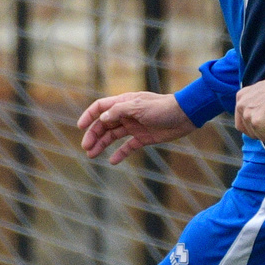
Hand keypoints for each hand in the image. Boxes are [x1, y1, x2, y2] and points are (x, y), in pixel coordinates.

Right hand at [77, 91, 194, 163]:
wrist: (185, 116)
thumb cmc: (162, 108)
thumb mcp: (139, 107)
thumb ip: (119, 111)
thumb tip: (102, 118)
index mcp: (124, 103)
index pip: (100, 107)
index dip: (89, 116)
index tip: (80, 127)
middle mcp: (126, 114)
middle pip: (104, 124)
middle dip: (93, 135)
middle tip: (86, 148)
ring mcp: (134, 126)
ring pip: (112, 136)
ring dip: (102, 145)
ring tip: (92, 155)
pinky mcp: (143, 138)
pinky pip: (127, 147)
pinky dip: (120, 153)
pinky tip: (112, 161)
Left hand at [232, 71, 264, 141]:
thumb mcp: (262, 96)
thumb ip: (255, 107)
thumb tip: (257, 123)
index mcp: (241, 98)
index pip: (242, 124)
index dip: (257, 126)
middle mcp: (241, 106)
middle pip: (250, 132)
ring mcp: (248, 114)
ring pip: (260, 136)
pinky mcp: (258, 122)